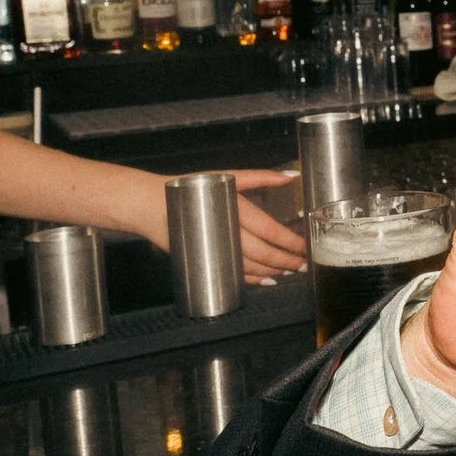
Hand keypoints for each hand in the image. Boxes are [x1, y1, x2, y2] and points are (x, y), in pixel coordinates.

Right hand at [132, 168, 307, 284]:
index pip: (270, 231)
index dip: (291, 243)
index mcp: (235, 209)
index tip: (305, 247)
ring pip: (250, 267)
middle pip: (264, 253)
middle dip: (287, 262)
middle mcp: (228, 231)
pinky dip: (251, 279)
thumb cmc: (187, 187)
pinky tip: (265, 279)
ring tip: (289, 271)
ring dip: (272, 272)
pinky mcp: (207, 259)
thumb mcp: (225, 176)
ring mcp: (217, 248)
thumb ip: (260, 177)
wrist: (150, 205)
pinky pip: (234, 274)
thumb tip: (288, 176)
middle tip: (304, 265)